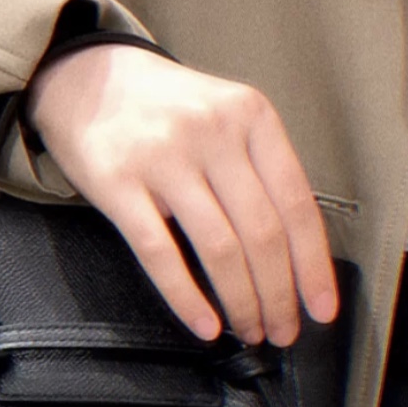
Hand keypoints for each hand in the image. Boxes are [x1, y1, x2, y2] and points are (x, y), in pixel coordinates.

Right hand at [25, 44, 339, 345]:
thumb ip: (259, 169)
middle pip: (262, 233)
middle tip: (283, 330)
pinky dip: (186, 297)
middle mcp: (212, 132)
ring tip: (249, 330)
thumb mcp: (226, 116)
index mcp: (251, 116)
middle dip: (279, 295)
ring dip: (241, 302)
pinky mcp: (117, 182)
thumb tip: (294, 255)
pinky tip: (204, 324)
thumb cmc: (166, 108)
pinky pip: (159, 252)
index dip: (313, 265)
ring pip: (219, 249)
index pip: (297, 203)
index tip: (320, 307)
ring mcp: (163, 156)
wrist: (86, 76)